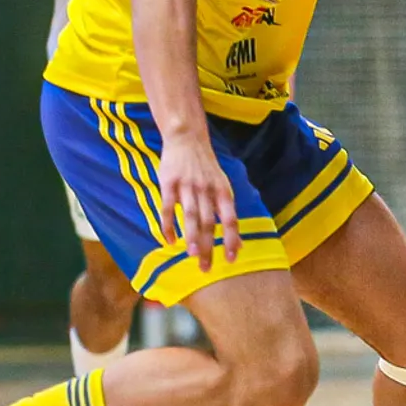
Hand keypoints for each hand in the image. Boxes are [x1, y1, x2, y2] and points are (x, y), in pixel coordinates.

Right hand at [155, 129, 239, 270]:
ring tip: (192, 256)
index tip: (231, 259)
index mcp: (223, 192)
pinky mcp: (168, 183)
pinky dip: (168, 225)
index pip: (231, 220)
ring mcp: (187, 186)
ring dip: (192, 237)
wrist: (187, 138)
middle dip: (209, 246)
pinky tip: (169, 240)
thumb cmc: (206, 167)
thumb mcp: (222, 185)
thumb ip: (227, 210)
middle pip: (210, 222)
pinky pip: (168, 207)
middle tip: (206, 268)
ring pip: (191, 215)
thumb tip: (237, 240)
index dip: (232, 239)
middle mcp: (207, 190)